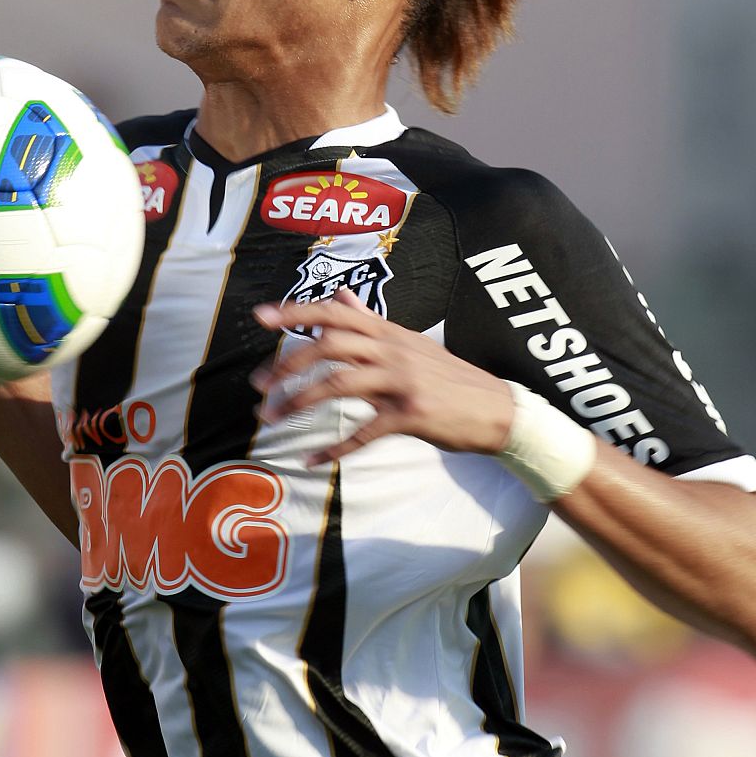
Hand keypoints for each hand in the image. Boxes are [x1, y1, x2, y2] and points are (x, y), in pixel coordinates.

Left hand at [251, 289, 514, 465]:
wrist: (497, 409)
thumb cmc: (449, 377)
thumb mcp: (410, 342)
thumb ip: (370, 321)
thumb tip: (340, 296)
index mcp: (388, 332)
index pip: (335, 312)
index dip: (295, 312)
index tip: (259, 317)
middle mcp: (392, 350)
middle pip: (329, 345)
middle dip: (287, 363)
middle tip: (258, 384)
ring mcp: (401, 382)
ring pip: (339, 384)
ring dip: (299, 401)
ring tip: (271, 417)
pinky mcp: (410, 415)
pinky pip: (363, 432)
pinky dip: (333, 449)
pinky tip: (311, 460)